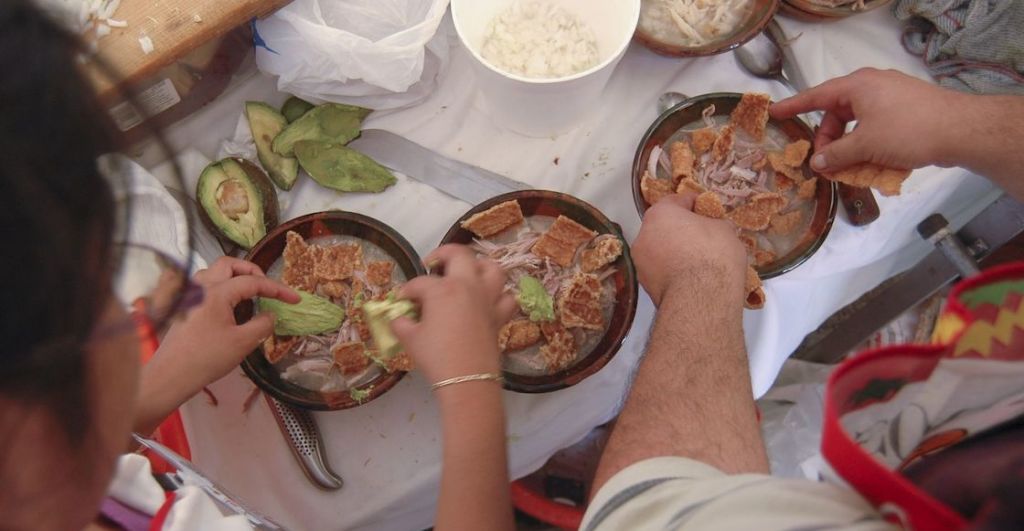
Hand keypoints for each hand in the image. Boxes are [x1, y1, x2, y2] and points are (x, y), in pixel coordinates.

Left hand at [150, 257, 298, 395]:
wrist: (172, 375)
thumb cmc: (207, 358)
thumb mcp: (243, 342)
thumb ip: (263, 324)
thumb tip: (271, 315)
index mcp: (218, 291)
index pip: (253, 282)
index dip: (278, 289)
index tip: (295, 299)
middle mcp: (201, 286)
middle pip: (230, 264)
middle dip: (253, 272)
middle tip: (267, 288)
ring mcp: (190, 295)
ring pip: (215, 272)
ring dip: (235, 277)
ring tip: (249, 293)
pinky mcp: (184, 306)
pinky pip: (206, 285)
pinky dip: (223, 287)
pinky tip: (230, 305)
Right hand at [392, 245, 516, 386]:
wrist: (467, 379)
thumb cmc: (436, 356)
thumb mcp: (410, 338)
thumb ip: (400, 323)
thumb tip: (398, 317)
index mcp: (442, 289)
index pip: (420, 282)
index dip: (407, 290)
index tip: (401, 300)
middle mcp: (468, 286)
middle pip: (460, 254)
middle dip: (444, 254)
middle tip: (433, 264)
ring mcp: (488, 299)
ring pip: (492, 268)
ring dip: (479, 267)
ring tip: (467, 274)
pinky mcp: (500, 315)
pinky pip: (506, 298)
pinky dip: (499, 296)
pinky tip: (488, 301)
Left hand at [634, 194, 745, 306]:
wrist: (701, 299)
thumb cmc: (713, 256)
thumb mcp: (725, 230)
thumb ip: (716, 224)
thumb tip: (716, 228)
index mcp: (660, 214)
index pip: (677, 200)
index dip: (695, 203)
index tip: (705, 209)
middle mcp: (644, 235)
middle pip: (664, 227)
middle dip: (682, 230)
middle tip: (703, 237)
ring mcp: (641, 263)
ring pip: (660, 251)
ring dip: (676, 252)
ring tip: (698, 260)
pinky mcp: (646, 286)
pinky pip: (662, 271)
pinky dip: (673, 271)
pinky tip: (692, 277)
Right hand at [771, 68, 963, 172]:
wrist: (960, 130)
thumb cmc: (907, 130)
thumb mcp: (865, 145)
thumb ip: (836, 154)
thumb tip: (817, 162)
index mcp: (857, 86)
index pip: (816, 96)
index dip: (793, 106)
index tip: (774, 113)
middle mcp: (871, 87)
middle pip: (837, 115)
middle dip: (829, 141)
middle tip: (825, 165)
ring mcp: (891, 98)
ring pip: (858, 124)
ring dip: (850, 148)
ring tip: (849, 171)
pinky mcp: (906, 112)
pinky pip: (876, 128)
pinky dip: (869, 146)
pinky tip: (873, 167)